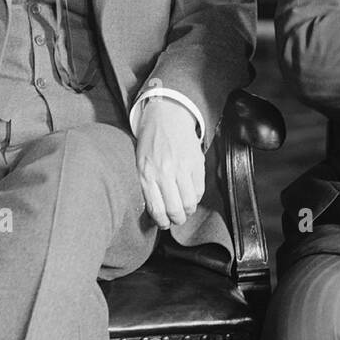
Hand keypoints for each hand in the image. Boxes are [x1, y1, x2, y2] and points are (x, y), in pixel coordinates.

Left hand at [135, 97, 204, 229]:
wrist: (167, 116)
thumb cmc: (150, 142)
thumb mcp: (140, 163)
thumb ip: (146, 185)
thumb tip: (155, 210)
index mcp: (147, 173)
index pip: (156, 209)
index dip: (161, 221)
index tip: (163, 223)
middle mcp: (165, 172)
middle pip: (175, 210)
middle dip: (176, 220)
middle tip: (175, 219)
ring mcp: (183, 168)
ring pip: (190, 203)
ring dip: (188, 211)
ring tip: (184, 209)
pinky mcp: (197, 164)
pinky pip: (199, 190)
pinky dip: (196, 197)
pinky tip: (190, 194)